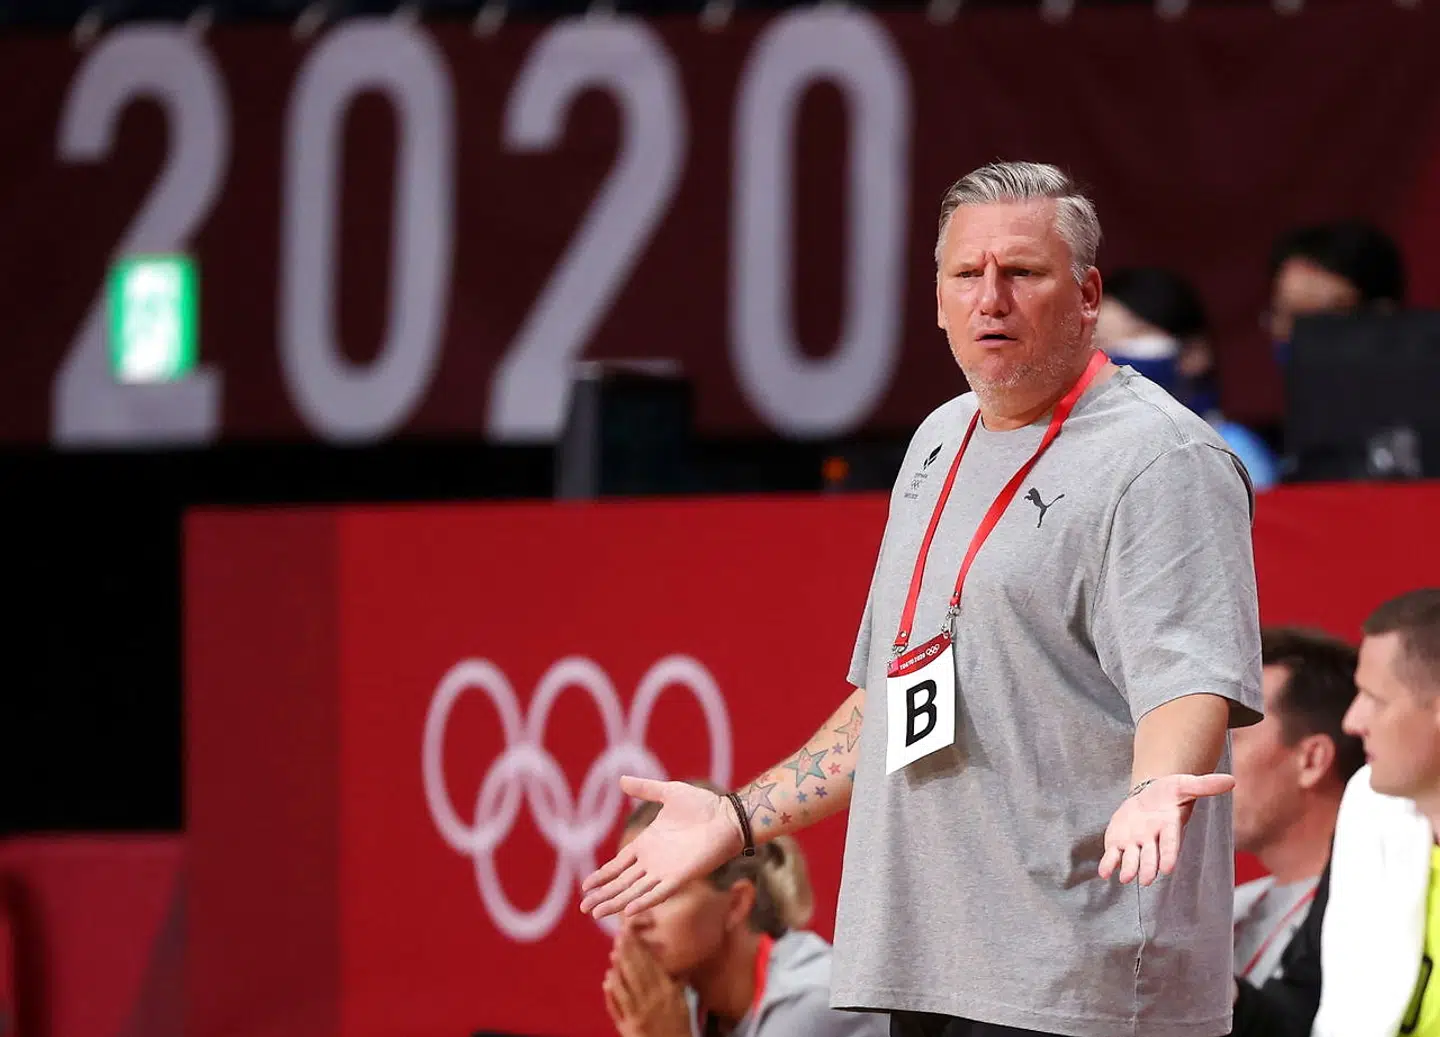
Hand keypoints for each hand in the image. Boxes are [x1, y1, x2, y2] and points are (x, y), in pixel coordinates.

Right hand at [580, 776, 742, 918]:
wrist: (727, 815)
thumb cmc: (702, 805)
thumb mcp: (668, 793)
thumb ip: (645, 789)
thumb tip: (621, 780)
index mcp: (647, 844)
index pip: (618, 865)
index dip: (602, 876)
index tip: (586, 886)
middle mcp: (652, 862)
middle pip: (621, 883)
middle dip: (602, 895)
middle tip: (583, 908)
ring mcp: (665, 871)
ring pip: (634, 892)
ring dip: (615, 902)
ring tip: (596, 913)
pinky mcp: (680, 877)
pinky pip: (658, 893)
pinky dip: (643, 901)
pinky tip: (628, 911)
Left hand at [602, 931, 690, 1036]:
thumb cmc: (679, 1027)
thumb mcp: (683, 1004)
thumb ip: (679, 984)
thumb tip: (679, 966)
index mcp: (669, 991)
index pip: (653, 964)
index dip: (641, 948)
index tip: (633, 934)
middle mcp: (655, 998)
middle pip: (639, 969)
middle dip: (629, 951)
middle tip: (620, 935)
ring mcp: (642, 1011)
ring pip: (629, 983)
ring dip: (620, 966)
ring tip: (614, 951)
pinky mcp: (631, 1025)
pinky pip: (620, 1003)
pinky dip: (614, 989)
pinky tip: (608, 978)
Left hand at [1098, 773, 1234, 885]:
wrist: (1148, 795)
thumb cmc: (1169, 792)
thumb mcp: (1184, 784)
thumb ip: (1204, 786)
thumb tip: (1232, 781)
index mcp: (1168, 828)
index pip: (1170, 843)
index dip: (1169, 855)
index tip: (1168, 868)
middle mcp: (1152, 840)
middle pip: (1151, 857)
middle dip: (1148, 868)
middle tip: (1146, 880)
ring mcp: (1135, 843)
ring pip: (1132, 859)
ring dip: (1129, 869)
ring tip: (1126, 878)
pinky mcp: (1118, 842)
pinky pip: (1113, 856)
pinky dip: (1108, 864)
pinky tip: (1104, 873)